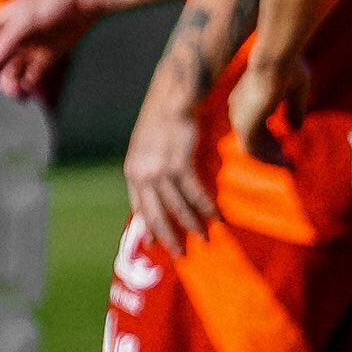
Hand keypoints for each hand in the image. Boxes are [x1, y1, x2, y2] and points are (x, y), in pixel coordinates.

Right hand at [0, 0, 99, 91]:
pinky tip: (28, 90)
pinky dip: (28, 84)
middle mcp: (12, 37)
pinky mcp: (46, 55)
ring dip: (10, 84)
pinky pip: (31, 75)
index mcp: (0, 23)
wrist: (84, 1)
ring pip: (12, 72)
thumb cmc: (52, 1)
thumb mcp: (23, 20)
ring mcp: (29, 47)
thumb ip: (5, 42)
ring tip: (14, 92)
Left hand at [123, 85, 218, 251]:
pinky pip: (195, 192)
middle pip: (156, 214)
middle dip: (170, 237)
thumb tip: (157, 194)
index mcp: (133, 172)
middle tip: (182, 254)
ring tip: (205, 237)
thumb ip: (150, 172)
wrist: (172, 96)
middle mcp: (143, 173)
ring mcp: (160, 169)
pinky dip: (208, 206)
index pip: (139, 207)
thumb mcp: (148, 149)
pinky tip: (218, 216)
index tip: (156, 245)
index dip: (148, 228)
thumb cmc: (164, 122)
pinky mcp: (179, 162)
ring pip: (178, 206)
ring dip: (193, 224)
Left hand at [226, 44, 308, 164]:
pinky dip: (268, 158)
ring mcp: (240, 119)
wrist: (275, 61)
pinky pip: (253, 151)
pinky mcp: (245, 126)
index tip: (286, 147)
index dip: (271, 139)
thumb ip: (295, 111)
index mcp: (246, 99)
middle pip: (253, 139)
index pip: (255, 126)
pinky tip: (284, 162)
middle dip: (271, 152)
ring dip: (270, 159)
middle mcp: (239, 111)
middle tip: (288, 162)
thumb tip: (296, 131)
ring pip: (252, 148)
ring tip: (289, 165)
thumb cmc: (288, 69)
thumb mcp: (297, 91)